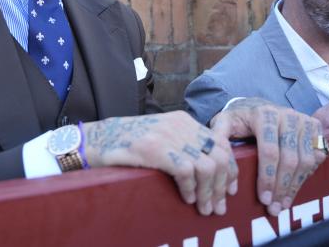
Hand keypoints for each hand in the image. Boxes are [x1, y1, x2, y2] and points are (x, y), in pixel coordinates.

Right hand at [83, 111, 236, 215]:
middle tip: (217, 207)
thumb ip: (185, 145)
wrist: (97, 139)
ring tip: (203, 208)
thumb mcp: (163, 137)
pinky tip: (187, 198)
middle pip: (219, 156)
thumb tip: (211, 170)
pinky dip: (191, 189)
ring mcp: (168, 135)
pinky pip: (186, 171)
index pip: (221, 144)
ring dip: (209, 192)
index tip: (229, 190)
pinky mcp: (155, 148)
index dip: (230, 170)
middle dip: (222, 186)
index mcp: (185, 120)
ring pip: (207, 166)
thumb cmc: (130, 144)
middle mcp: (180, 124)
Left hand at [211, 98, 325, 216]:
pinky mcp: (315, 127)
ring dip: (295, 186)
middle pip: (290, 159)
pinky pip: (318, 156)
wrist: (259, 105)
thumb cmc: (240, 119)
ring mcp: (303, 120)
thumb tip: (221, 162)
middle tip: (274, 208)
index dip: (268, 178)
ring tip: (284, 203)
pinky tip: (295, 187)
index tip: (264, 199)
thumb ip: (218, 137)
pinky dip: (307, 175)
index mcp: (264, 114)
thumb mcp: (224, 122)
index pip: (270, 151)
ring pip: (306, 160)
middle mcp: (287, 115)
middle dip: (282, 187)